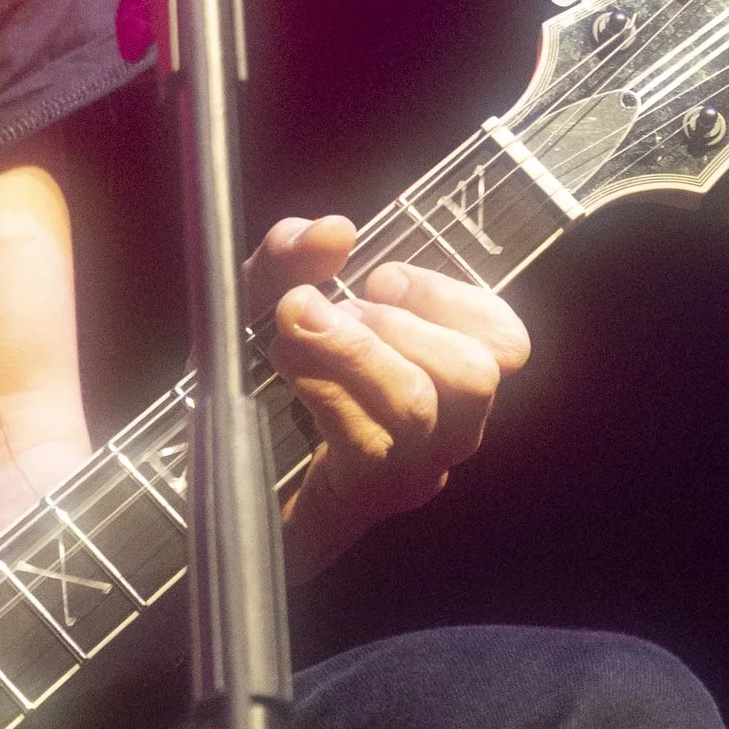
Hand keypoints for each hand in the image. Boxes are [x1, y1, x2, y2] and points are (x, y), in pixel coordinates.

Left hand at [247, 212, 528, 583]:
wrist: (223, 479)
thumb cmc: (266, 383)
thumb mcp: (266, 301)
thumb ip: (292, 257)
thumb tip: (332, 230)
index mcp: (445, 377)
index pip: (505, 343)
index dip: (450, 298)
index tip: (378, 278)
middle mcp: (444, 430)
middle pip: (474, 375)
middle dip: (395, 322)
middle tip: (328, 306)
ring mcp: (410, 470)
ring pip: (416, 405)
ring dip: (350, 349)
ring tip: (295, 325)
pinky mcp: (364, 497)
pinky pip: (365, 443)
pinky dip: (322, 387)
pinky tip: (286, 364)